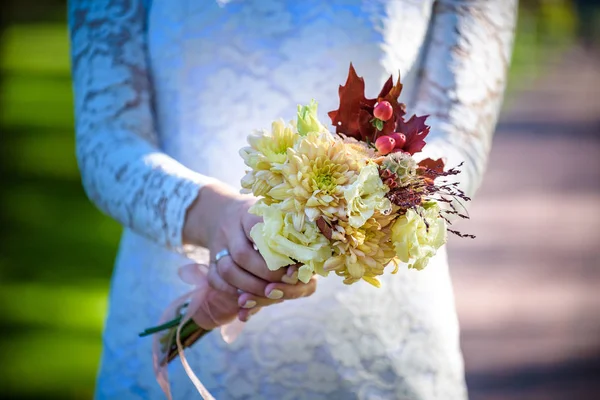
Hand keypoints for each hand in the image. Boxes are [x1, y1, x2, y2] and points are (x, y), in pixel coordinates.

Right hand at [183, 182, 316, 322]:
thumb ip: (289, 235)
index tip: (295, 269)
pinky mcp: (210, 261)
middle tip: (284, 285)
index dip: (278, 254)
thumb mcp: (273, 217)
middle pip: (244, 256)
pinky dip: (231, 294)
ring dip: (250, 288)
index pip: (261, 231)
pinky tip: (247, 301)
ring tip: (270, 294)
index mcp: (249, 213)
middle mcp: (230, 227)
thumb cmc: (260, 219)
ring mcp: (218, 245)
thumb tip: (306, 263)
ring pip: (228, 270)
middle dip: (266, 276)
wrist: (221, 213)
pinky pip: (215, 280)